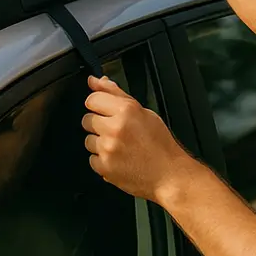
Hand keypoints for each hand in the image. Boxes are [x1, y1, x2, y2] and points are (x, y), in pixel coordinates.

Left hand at [83, 75, 194, 203]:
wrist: (169, 175)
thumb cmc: (161, 145)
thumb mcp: (144, 112)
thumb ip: (116, 94)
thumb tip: (95, 80)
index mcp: (126, 111)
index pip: (92, 99)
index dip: (98, 104)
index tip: (104, 110)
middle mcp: (115, 128)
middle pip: (87, 119)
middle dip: (99, 124)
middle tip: (117, 131)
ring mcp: (108, 148)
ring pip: (88, 140)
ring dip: (99, 143)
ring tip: (119, 147)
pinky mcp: (104, 167)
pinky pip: (92, 159)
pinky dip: (102, 160)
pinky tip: (118, 159)